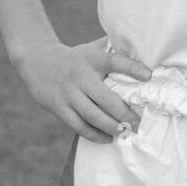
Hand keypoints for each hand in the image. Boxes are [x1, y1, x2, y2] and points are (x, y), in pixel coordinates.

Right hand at [15, 36, 152, 143]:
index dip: (131, 67)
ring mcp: (69, 93)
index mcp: (92, 59)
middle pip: (106, 98)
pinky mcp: (59, 108)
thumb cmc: (76, 58)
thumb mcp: (91, 48)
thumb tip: (144, 47)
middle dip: (125, 113)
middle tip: (139, 122)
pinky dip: (95, 135)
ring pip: (93, 116)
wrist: (38, 63)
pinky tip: (107, 138)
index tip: (148, 75)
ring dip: (112, 127)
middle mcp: (80, 76)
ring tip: (125, 132)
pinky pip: (79, 126)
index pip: (114, 61)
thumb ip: (113, 48)